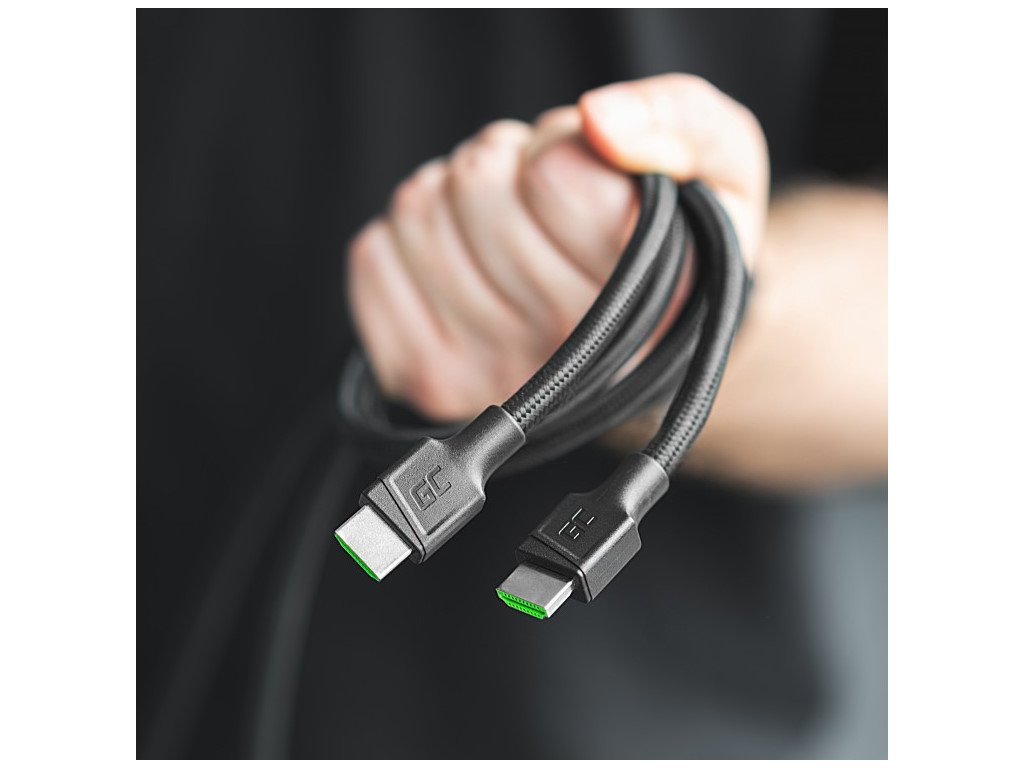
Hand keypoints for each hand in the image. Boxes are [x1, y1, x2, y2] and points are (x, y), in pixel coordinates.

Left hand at [347, 73, 768, 421]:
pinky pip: (373, 259)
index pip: (559, 173)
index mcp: (648, 308)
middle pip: (478, 182)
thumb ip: (681, 119)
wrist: (638, 344)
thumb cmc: (672, 247)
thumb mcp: (721, 164)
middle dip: (511, 165)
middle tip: (545, 201)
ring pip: (420, 211)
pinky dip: (408, 240)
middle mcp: (564, 358)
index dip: (571, 148)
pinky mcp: (423, 377)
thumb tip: (601, 120)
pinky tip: (462, 262)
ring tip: (507, 231)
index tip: (596, 175)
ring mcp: (487, 377)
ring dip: (458, 199)